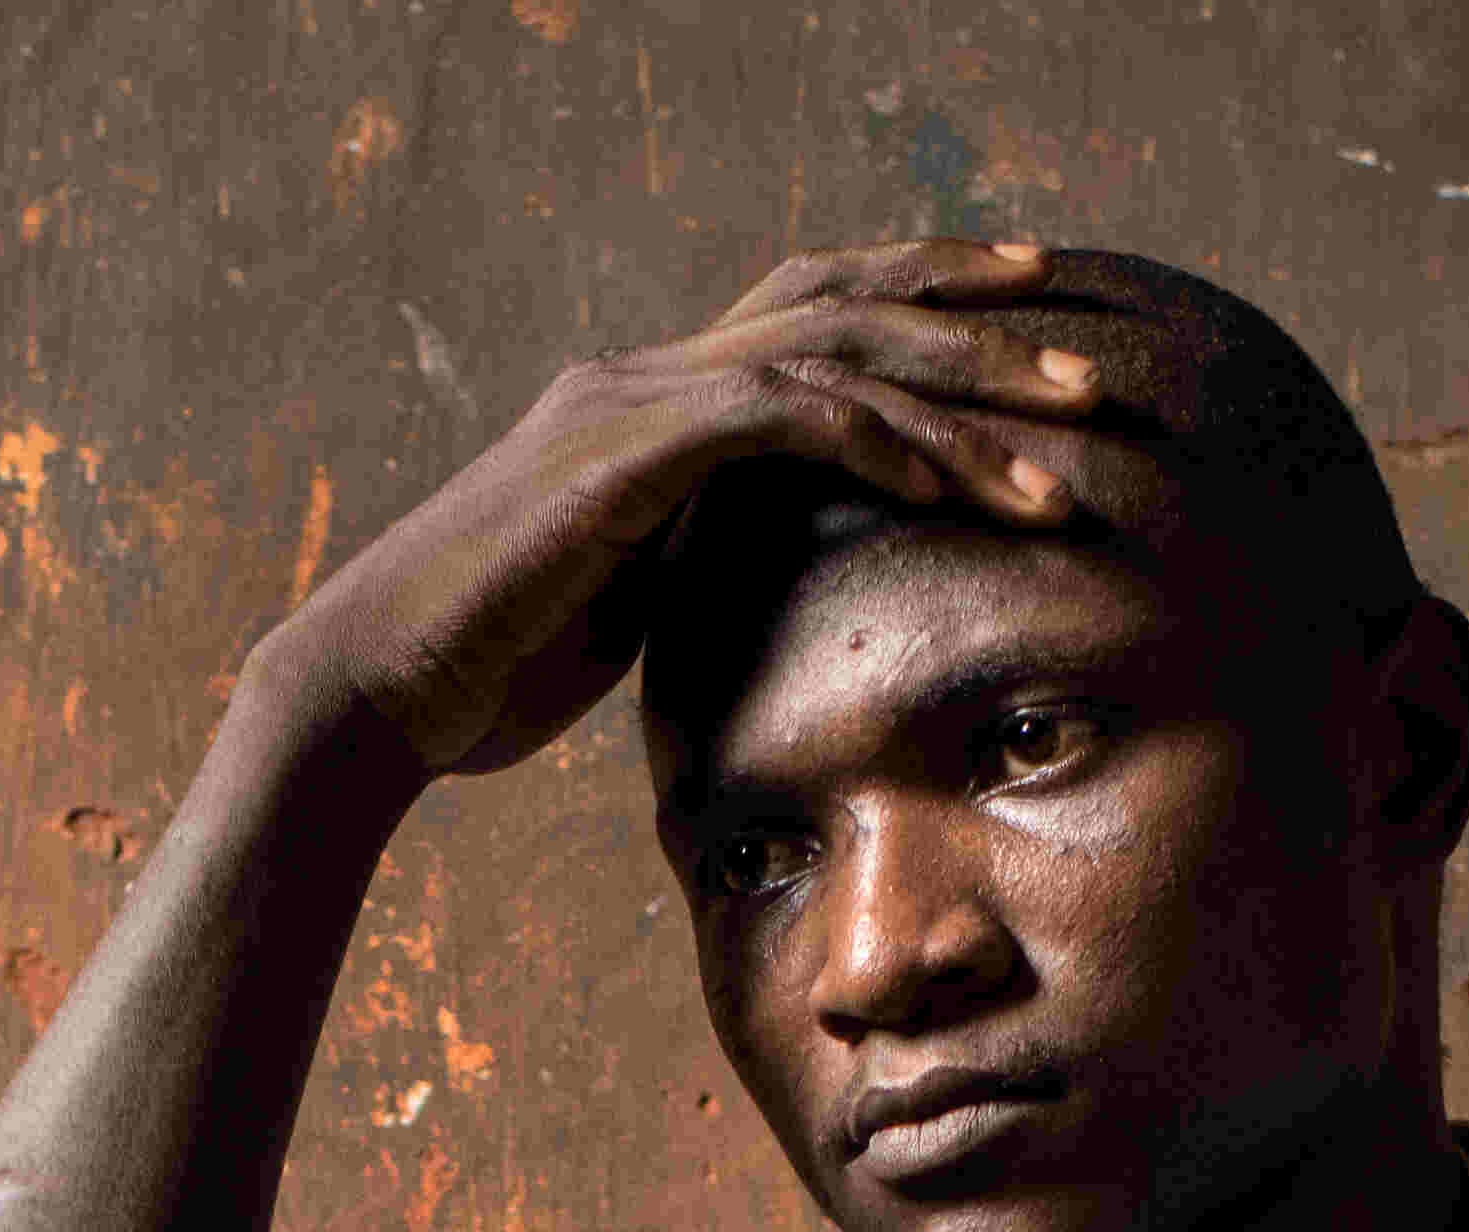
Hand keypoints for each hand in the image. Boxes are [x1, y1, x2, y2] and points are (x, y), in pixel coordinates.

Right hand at [260, 240, 1183, 787]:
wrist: (375, 695)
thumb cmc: (485, 679)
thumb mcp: (627, 614)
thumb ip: (699, 570)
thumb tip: (775, 599)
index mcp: (651, 406)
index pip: (810, 317)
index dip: (923, 308)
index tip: (1032, 325)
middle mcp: (644, 376)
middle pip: (843, 300)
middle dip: (980, 323)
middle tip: (1094, 366)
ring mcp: (629, 401)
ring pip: (833, 353)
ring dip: (965, 395)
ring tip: (1072, 437)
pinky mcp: (621, 453)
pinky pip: (780, 415)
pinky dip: (875, 437)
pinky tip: (952, 478)